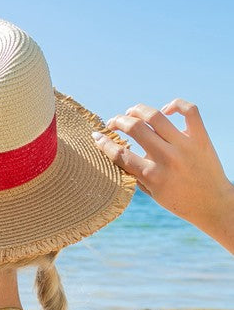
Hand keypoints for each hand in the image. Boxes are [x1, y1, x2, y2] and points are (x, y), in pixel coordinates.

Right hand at [92, 98, 233, 249]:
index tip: (96, 135)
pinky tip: (165, 111)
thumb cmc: (179, 201)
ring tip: (131, 113)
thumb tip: (116, 154)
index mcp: (152, 175)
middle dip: (118, 121)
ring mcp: (185, 145)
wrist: (213, 204)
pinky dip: (174, 104)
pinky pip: (188, 110)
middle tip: (113, 123)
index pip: (120, 153)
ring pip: (155, 116)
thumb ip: (134, 174)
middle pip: (134, 128)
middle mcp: (167, 158)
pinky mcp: (200, 137)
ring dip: (137, 110)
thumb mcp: (152, 193)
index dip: (103, 143)